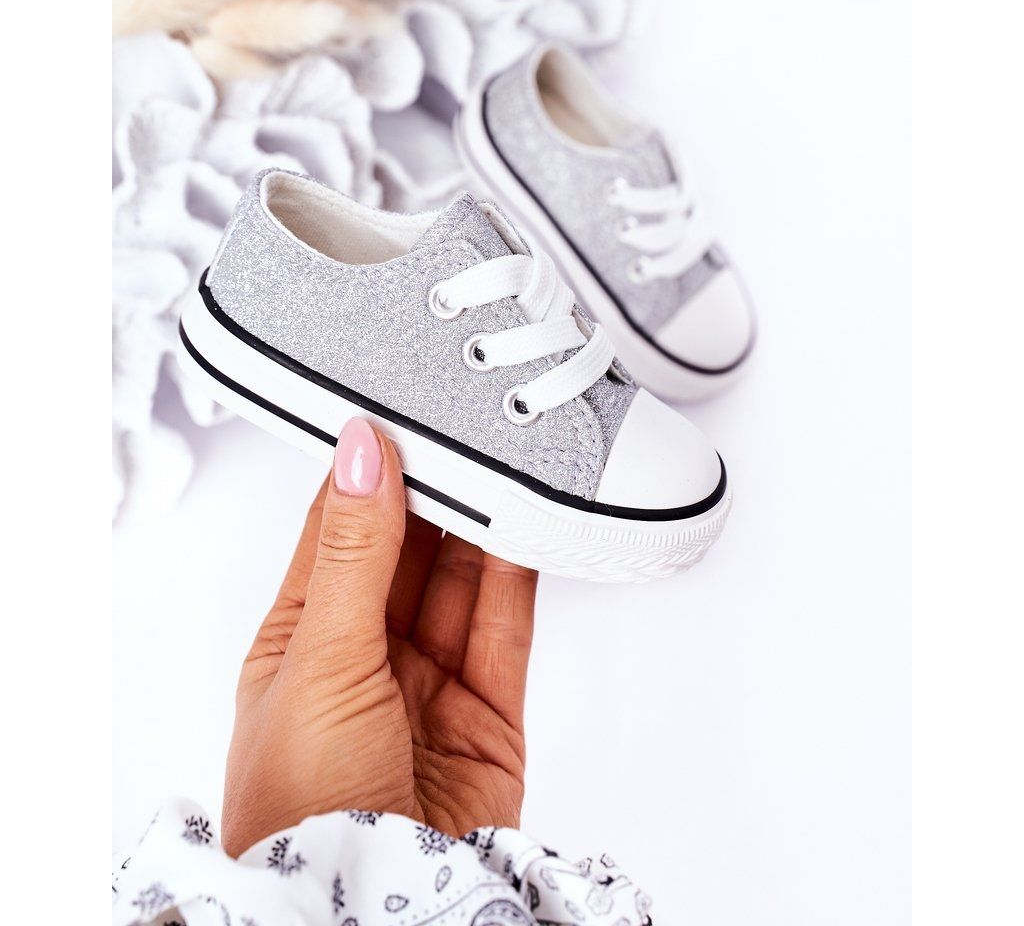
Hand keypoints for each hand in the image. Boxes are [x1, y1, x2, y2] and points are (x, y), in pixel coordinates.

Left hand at [221, 418, 537, 856]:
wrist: (375, 909)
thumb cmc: (303, 806)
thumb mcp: (319, 659)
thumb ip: (353, 552)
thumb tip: (360, 454)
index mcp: (303, 637)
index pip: (338, 529)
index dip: (367, 471)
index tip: (394, 416)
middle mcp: (367, 653)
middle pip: (407, 547)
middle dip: (432, 492)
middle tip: (459, 432)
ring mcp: (430, 679)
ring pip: (461, 579)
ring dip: (479, 524)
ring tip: (498, 464)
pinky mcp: (489, 707)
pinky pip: (506, 622)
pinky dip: (519, 571)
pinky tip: (525, 525)